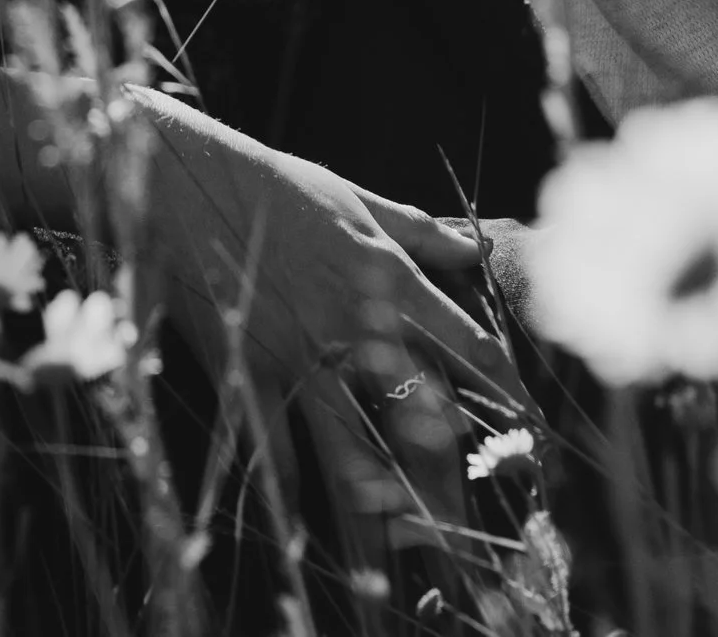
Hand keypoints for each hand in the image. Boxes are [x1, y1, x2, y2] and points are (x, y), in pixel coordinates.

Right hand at [133, 96, 522, 552]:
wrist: (186, 183)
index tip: (530, 414)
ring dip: (380, 494)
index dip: (501, 380)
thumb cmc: (273, 185)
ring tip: (406, 534)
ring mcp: (297, 357)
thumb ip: (417, 230)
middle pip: (415, 406)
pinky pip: (274, 447)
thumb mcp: (351, 196)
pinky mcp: (249, 375)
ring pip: (350, 444)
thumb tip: (476, 246)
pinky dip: (289, 492)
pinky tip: (306, 532)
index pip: (460, 338)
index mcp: (382, 275)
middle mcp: (349, 325)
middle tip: (476, 495)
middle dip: (450, 458)